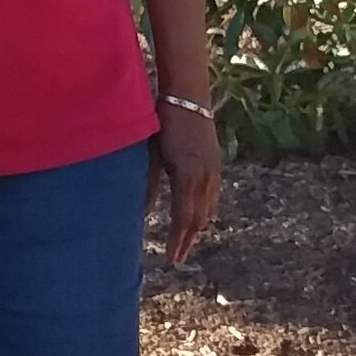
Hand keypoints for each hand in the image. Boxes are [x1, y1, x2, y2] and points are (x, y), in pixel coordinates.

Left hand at [147, 102, 221, 265]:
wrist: (187, 98)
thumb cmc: (163, 123)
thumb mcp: (151, 155)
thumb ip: (148, 184)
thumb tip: (140, 212)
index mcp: (186, 176)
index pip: (183, 217)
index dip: (177, 239)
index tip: (171, 257)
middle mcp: (204, 177)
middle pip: (198, 218)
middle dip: (187, 239)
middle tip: (176, 257)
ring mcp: (213, 170)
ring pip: (208, 208)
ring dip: (197, 227)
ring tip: (186, 241)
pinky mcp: (216, 164)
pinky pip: (213, 196)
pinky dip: (205, 211)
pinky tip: (198, 216)